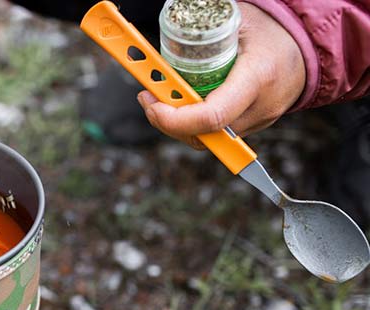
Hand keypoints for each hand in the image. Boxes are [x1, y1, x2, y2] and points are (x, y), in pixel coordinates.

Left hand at [136, 3, 305, 148]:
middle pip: (203, 135)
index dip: (175, 119)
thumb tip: (167, 28)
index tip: (152, 102)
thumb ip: (202, 31)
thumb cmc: (272, 30)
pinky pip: (214, 135)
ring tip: (160, 99)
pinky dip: (192, 124)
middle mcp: (259, 107)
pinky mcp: (251, 127)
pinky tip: (180, 104)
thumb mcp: (238, 21)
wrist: (309, 49)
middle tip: (148, 97)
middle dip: (167, 122)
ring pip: (206, 140)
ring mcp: (256, 122)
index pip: (212, 116)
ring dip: (176, 124)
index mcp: (257, 79)